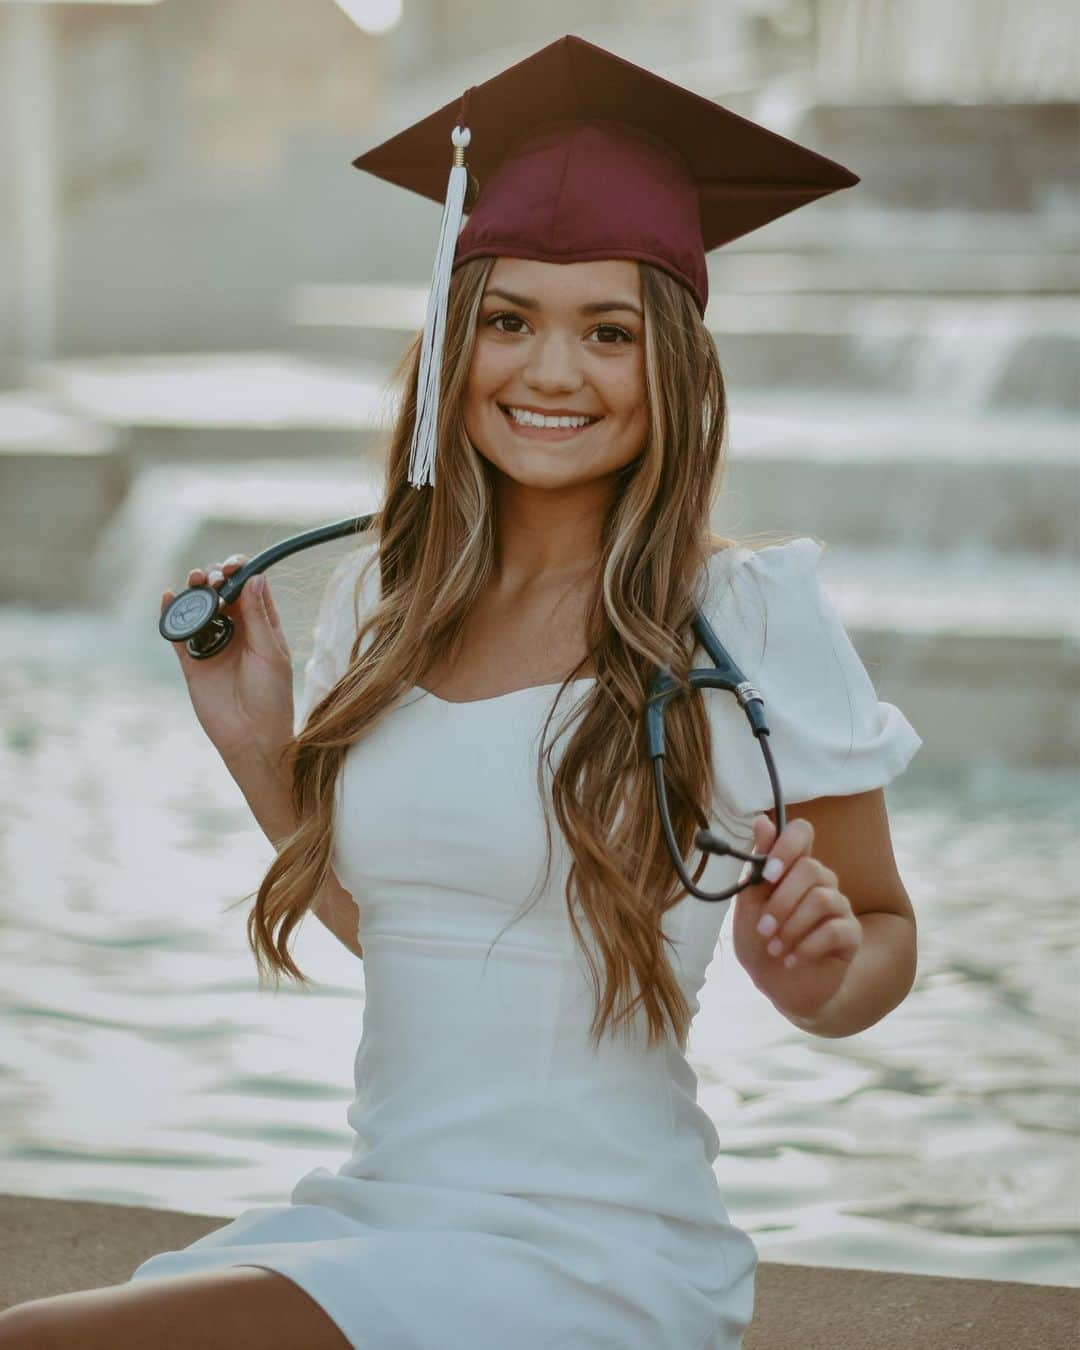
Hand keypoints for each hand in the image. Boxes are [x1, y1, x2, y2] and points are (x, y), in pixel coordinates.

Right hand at [162, 554, 294, 771]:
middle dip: (216, 577)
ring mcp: (212, 645)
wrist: (252, 738)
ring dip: (195, 589)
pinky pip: (178, 633)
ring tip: (197, 581)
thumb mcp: (270, 654)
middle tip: (215, 579)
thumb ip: (258, 617)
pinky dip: (171, 614)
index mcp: (262, 627)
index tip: (235, 565)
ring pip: (199, 607)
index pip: (251, 587)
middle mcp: (236, 631)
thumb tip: (254, 578)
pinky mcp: (192, 661)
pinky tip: (168, 597)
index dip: (242, 571)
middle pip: (221, 592)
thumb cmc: (272, 698)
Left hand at [731, 813, 861, 1024]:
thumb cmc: (761, 941)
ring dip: (791, 927)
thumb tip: (762, 821)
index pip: (802, 832)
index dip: (786, 845)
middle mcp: (821, 881)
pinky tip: (791, 960)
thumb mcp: (749, 905)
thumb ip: (757, 867)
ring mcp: (839, 907)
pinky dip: (806, 946)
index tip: (767, 873)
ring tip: (774, 948)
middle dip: (781, 901)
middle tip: (763, 928)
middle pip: (812, 869)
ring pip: (822, 899)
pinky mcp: (851, 935)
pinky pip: (835, 929)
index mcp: (793, 868)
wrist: (777, 986)